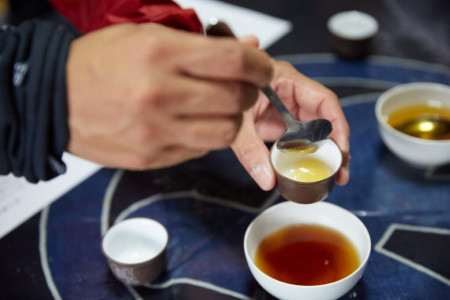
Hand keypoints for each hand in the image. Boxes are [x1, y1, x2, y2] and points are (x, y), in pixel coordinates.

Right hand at [66, 23, 271, 168]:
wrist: (53, 100)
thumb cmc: (97, 63)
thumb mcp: (144, 35)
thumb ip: (198, 43)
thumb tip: (247, 46)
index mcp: (158, 53)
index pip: (233, 61)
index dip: (258, 65)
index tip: (262, 68)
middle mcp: (159, 94)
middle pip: (236, 99)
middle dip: (250, 92)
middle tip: (242, 87)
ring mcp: (156, 131)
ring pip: (226, 131)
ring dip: (233, 118)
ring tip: (220, 108)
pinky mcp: (152, 157)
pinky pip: (201, 149)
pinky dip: (206, 135)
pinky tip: (193, 123)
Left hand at [232, 58, 349, 189]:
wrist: (211, 94)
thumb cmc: (223, 91)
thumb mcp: (237, 121)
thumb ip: (249, 149)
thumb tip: (266, 179)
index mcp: (286, 80)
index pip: (323, 100)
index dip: (337, 125)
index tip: (341, 150)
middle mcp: (292, 93)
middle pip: (325, 118)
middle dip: (336, 145)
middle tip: (340, 172)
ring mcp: (288, 109)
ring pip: (316, 130)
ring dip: (325, 152)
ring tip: (333, 176)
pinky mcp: (281, 123)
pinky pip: (300, 139)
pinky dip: (307, 155)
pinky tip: (311, 171)